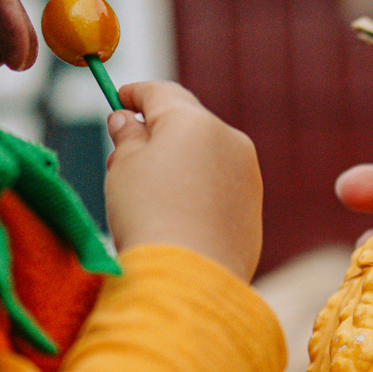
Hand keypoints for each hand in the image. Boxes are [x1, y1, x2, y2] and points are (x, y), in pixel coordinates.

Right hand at [103, 81, 262, 279]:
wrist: (190, 278)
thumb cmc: (149, 216)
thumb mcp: (123, 166)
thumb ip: (127, 136)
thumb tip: (128, 121)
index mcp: (195, 121)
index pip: (162, 93)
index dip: (135, 93)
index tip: (119, 98)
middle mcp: (230, 141)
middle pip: (188, 123)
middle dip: (156, 132)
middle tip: (123, 151)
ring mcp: (248, 175)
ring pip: (206, 156)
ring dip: (178, 162)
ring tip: (145, 190)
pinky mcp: (253, 209)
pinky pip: (219, 187)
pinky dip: (197, 190)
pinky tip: (175, 214)